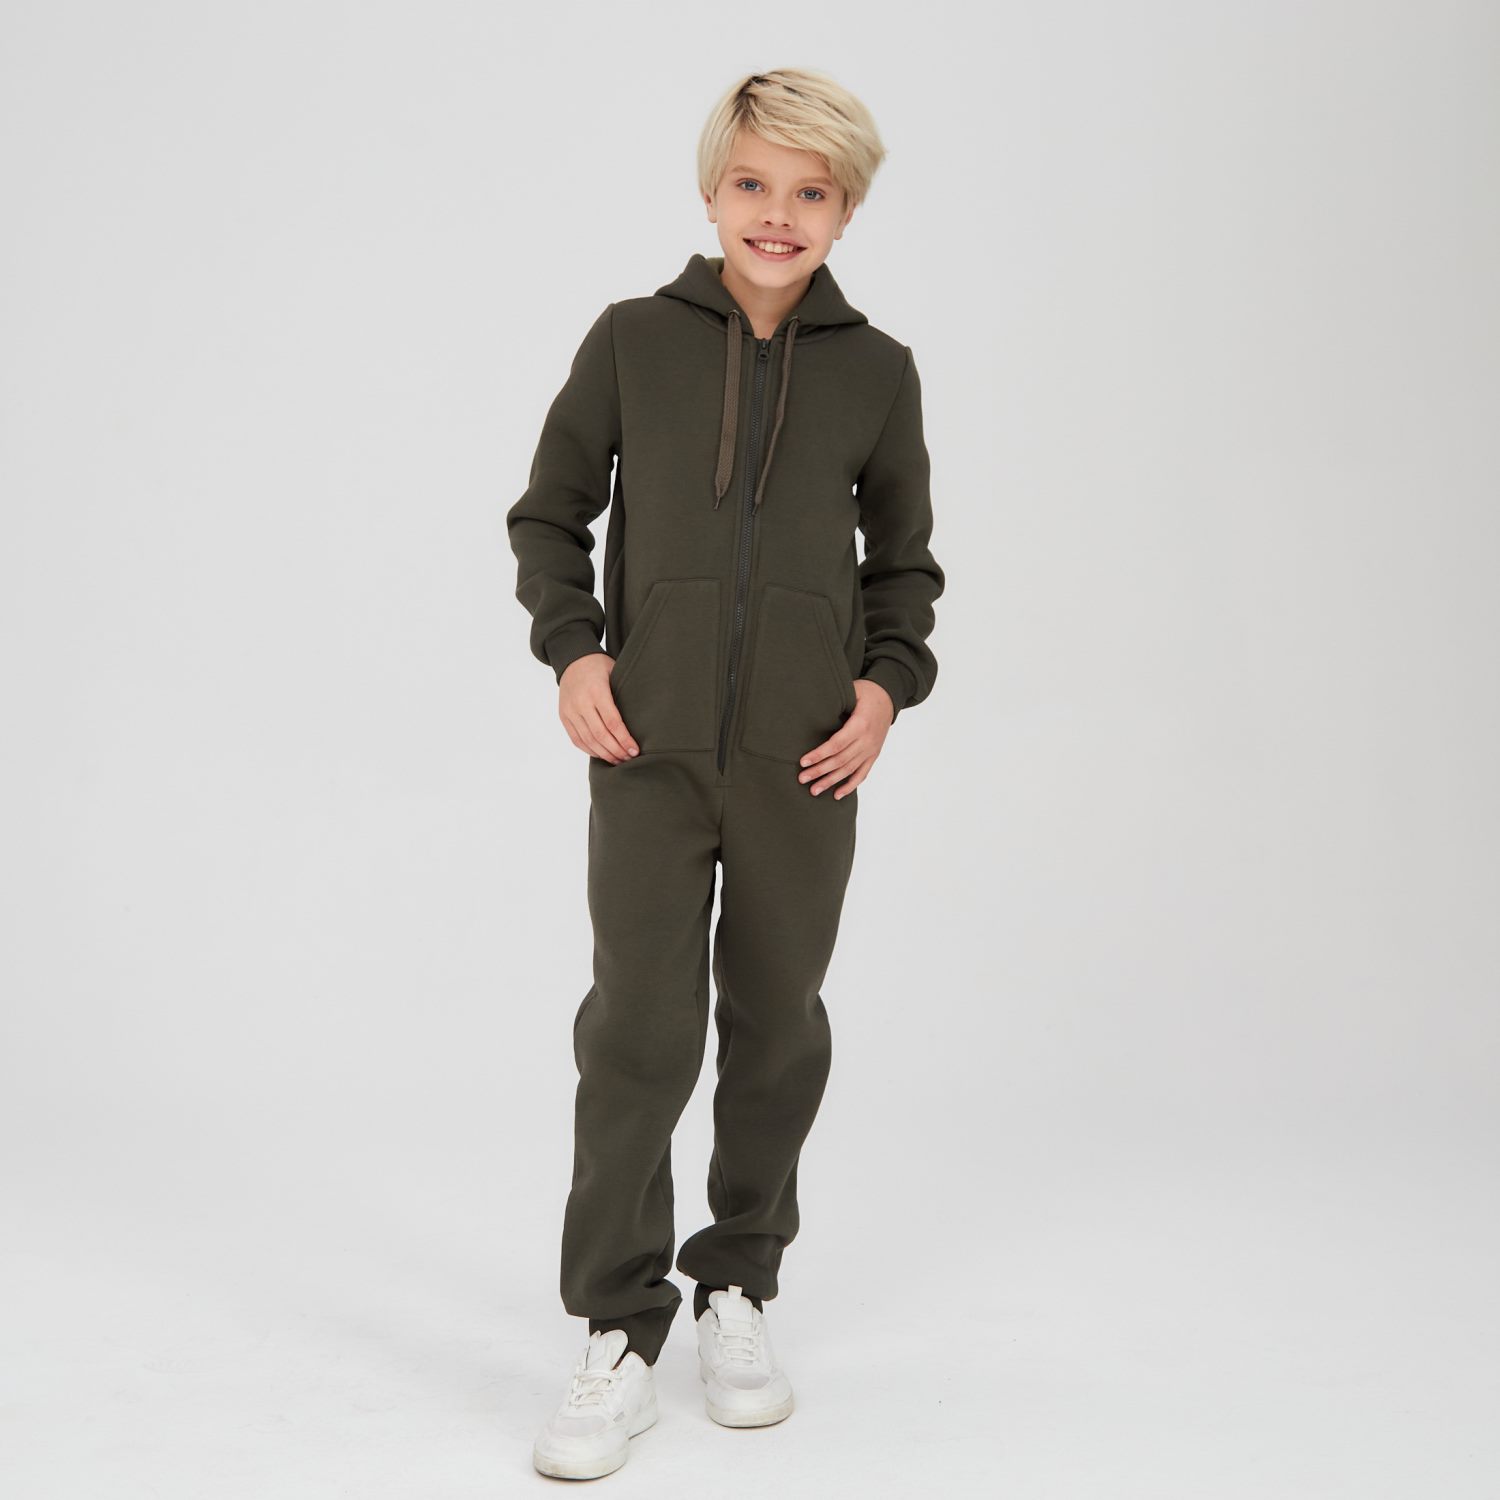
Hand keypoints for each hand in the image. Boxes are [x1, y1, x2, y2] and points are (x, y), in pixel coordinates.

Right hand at [559, 652, 638, 762]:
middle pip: (600, 735)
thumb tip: (643, 719)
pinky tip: (603, 755)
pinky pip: (577, 740)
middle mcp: (581, 703)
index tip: (635, 750)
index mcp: (596, 691)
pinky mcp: (564, 717)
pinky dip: (590, 750)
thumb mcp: (615, 672)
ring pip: (588, 740)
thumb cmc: (599, 666)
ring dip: (605, 754)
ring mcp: (570, 711)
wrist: (572, 659)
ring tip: (619, 761)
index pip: (612, 722)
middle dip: (617, 751)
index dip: (624, 739)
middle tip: (629, 759)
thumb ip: (624, 694)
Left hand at [796, 679, 893, 797]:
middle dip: (820, 771)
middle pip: (840, 760)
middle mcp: (867, 740)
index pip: (836, 744)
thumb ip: (836, 703)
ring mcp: (871, 750)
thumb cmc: (866, 693)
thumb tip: (812, 710)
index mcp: (860, 725)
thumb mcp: (852, 691)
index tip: (803, 761)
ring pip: (849, 770)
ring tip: (814, 790)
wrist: (889, 697)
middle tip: (802, 779)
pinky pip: (862, 773)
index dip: (819, 754)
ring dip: (831, 782)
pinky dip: (850, 785)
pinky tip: (837, 795)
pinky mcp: (874, 754)